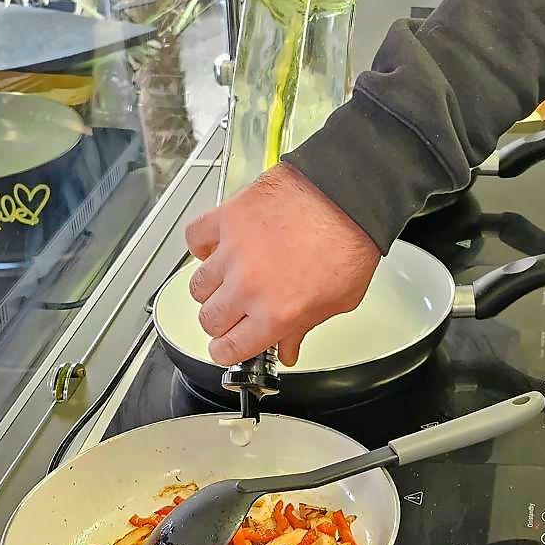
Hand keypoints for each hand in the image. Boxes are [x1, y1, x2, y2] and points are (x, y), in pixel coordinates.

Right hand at [184, 163, 381, 366]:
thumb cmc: (350, 241)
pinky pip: (194, 238)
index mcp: (276, 314)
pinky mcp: (227, 218)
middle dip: (221, 321)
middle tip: (237, 311)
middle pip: (209, 320)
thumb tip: (286, 348)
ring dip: (213, 286)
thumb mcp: (339, 300)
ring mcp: (233, 251)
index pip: (227, 350)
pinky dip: (202, 245)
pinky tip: (220, 247)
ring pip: (198, 284)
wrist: (349, 194)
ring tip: (233, 277)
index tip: (229, 345)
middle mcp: (248, 286)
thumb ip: (303, 328)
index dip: (227, 351)